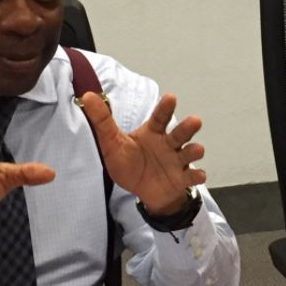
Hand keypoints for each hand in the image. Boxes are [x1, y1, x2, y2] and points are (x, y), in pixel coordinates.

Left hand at [79, 92, 205, 213]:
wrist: (142, 190)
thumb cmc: (129, 163)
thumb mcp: (112, 143)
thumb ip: (102, 121)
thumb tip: (88, 96)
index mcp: (153, 133)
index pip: (160, 117)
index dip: (165, 108)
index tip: (171, 98)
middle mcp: (168, 144)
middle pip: (180, 133)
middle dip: (188, 127)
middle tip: (195, 121)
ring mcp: (176, 161)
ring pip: (189, 152)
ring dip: (194, 150)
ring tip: (196, 149)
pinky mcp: (181, 179)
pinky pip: (190, 177)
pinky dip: (196, 177)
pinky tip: (198, 177)